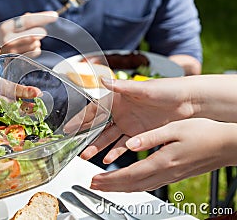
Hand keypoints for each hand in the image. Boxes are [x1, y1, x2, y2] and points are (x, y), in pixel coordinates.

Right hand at [0, 11, 57, 57]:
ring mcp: (11, 51)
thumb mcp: (5, 28)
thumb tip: (30, 15)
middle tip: (40, 32)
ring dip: (36, 42)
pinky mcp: (13, 62)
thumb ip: (19, 22)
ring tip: (31, 41)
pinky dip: (36, 50)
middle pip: (35, 33)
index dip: (42, 17)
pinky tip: (32, 49)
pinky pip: (33, 54)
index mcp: (6, 26)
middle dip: (40, 31)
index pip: (27, 20)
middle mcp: (8, 39)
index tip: (55, 15)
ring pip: (36, 44)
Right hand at [80, 77, 194, 162]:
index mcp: (118, 98)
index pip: (94, 109)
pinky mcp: (139, 134)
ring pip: (109, 137)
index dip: (81, 118)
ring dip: (98, 146)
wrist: (189, 102)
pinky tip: (108, 160)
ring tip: (87, 155)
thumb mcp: (142, 88)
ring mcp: (129, 124)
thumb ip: (121, 87)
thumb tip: (102, 79)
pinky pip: (124, 145)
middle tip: (75, 145)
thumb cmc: (166, 89)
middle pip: (99, 126)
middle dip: (86, 136)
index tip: (68, 127)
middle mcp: (120, 111)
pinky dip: (116, 152)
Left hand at [89, 118, 236, 191]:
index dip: (109, 179)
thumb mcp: (174, 129)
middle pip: (131, 185)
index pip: (128, 175)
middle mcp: (164, 173)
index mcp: (162, 161)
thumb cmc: (204, 133)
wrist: (226, 145)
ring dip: (120, 188)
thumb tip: (130, 143)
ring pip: (139, 187)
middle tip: (93, 186)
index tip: (94, 180)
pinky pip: (148, 183)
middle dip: (109, 187)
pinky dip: (133, 185)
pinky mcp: (173, 175)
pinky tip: (129, 182)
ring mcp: (170, 176)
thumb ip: (149, 137)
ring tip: (105, 186)